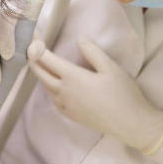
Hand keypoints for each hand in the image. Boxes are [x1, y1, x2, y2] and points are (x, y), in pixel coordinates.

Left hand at [27, 38, 162, 150]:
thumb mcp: (110, 68)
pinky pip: (54, 100)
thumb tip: (79, 39)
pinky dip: (50, 90)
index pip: (47, 60)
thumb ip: (92, 52)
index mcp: (72, 77)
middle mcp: (64, 91)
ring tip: (41, 66)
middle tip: (31, 51)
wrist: (130, 124)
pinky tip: (55, 87)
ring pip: (46, 88)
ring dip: (41, 76)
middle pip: (41, 74)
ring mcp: (66, 105)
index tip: (34, 40)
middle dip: (34, 61)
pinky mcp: (71, 115)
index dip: (38, 49)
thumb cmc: (123, 93)